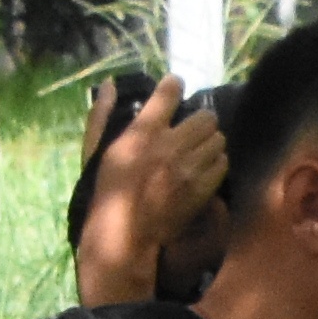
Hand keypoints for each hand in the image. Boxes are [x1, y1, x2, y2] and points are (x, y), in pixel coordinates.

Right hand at [74, 75, 226, 306]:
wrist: (124, 233)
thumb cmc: (104, 191)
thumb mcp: (94, 151)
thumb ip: (101, 116)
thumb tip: (109, 85)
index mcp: (141, 133)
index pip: (168, 94)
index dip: (174, 85)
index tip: (176, 85)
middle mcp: (170, 146)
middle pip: (206, 117)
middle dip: (200, 120)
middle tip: (191, 128)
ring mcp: (190, 168)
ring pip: (218, 138)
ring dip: (210, 141)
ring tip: (198, 149)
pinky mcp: (203, 188)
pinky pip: (223, 163)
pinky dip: (216, 162)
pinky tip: (204, 167)